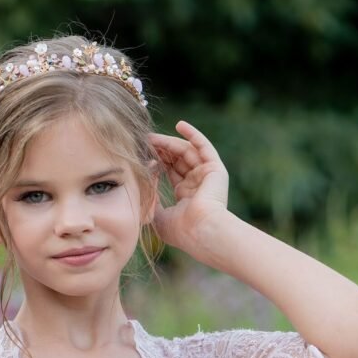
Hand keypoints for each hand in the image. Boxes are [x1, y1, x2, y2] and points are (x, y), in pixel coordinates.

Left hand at [149, 121, 228, 258]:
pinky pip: (203, 146)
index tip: (142, 154)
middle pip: (178, 159)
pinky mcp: (215, 169)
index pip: (171, 172)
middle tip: (145, 141)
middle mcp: (197, 184)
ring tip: (153, 137)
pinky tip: (179, 125)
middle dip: (161, 150)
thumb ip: (152, 202)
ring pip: (187, 151)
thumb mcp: (159, 217)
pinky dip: (192, 135)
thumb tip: (143, 188)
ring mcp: (207, 176)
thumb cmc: (181, 231)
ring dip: (170, 143)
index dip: (157, 161)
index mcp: (186, 196)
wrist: (201, 232)